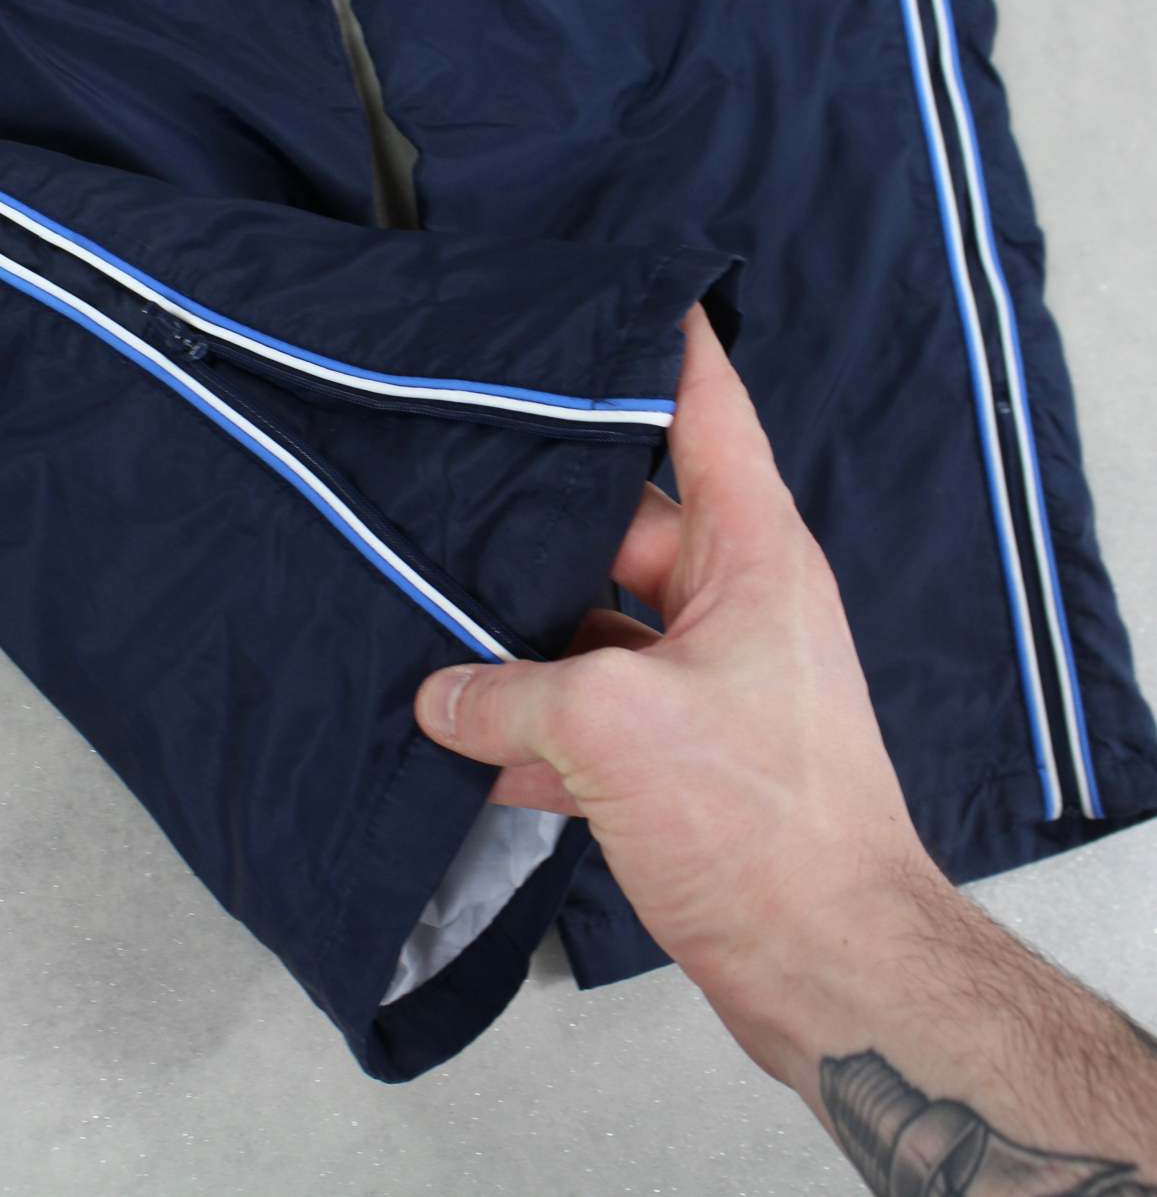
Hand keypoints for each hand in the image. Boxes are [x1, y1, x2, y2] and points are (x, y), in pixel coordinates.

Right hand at [414, 302, 936, 1075]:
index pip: (711, 416)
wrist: (830, 966)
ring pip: (598, 629)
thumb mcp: (613, 726)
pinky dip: (542, 729)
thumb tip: (433, 696)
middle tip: (448, 493)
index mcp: (752, 555)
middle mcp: (736, 605)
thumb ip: (506, 693)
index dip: (666, 352)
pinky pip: (600, 714)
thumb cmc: (758, 820)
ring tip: (430, 625)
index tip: (622, 295)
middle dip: (539, 528)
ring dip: (526, 645)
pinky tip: (469, 746)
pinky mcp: (688, 757)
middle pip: (624, 530)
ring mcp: (711, 683)